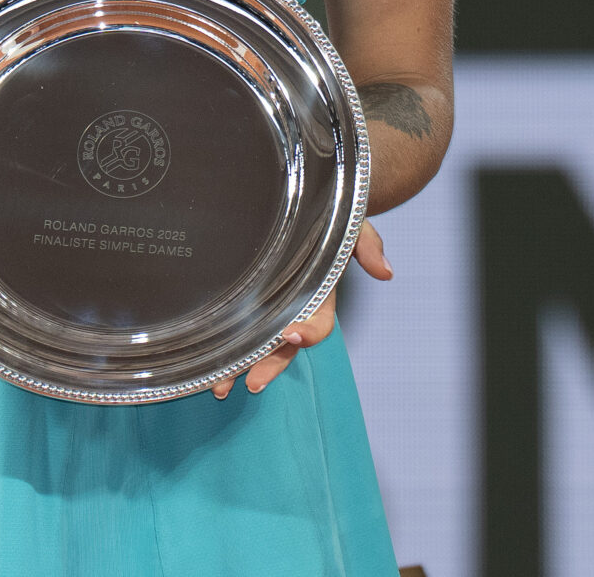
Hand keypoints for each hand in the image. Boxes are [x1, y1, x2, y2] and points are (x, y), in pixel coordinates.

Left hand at [211, 220, 392, 398]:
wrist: (305, 205)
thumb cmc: (329, 220)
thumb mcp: (350, 227)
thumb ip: (367, 246)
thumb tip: (385, 272)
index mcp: (320, 297)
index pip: (318, 324)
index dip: (307, 333)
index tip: (290, 334)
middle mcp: (295, 310)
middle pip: (285, 348)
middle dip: (269, 366)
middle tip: (253, 382)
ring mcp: (272, 310)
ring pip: (259, 348)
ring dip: (241, 369)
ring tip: (220, 388)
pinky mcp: (250, 305)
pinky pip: (240, 333)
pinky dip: (226, 352)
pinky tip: (208, 369)